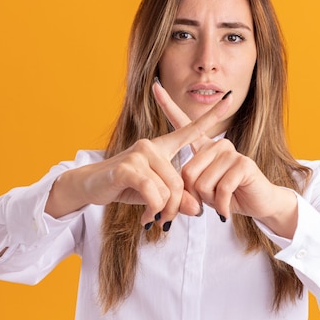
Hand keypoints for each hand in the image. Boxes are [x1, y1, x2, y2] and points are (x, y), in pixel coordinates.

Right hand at [45, 90, 233, 224]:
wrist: (90, 187)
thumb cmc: (124, 187)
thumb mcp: (155, 195)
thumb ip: (177, 199)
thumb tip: (198, 210)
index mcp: (162, 147)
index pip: (190, 130)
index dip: (212, 115)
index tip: (229, 97)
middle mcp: (152, 146)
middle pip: (181, 182)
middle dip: (175, 207)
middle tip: (164, 222)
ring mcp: (140, 154)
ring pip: (168, 190)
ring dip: (162, 212)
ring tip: (152, 220)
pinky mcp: (128, 168)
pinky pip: (152, 193)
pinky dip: (152, 209)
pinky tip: (145, 218)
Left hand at [153, 81, 298, 236]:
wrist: (258, 204)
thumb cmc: (228, 196)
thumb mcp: (203, 190)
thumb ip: (187, 185)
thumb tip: (175, 190)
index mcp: (204, 147)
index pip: (184, 124)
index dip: (169, 106)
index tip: (156, 86)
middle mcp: (217, 144)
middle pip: (187, 173)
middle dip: (196, 195)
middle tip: (212, 199)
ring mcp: (231, 152)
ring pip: (202, 183)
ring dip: (211, 201)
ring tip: (223, 200)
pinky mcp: (243, 163)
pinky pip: (221, 189)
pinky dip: (222, 205)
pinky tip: (227, 210)